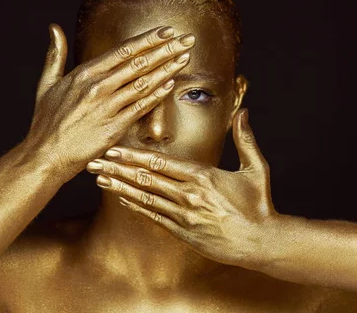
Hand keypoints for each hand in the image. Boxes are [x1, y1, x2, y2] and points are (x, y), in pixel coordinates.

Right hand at [23, 23, 195, 181]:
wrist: (44, 156)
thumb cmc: (46, 122)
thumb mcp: (47, 83)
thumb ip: (55, 55)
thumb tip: (54, 28)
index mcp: (84, 73)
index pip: (123, 50)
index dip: (149, 39)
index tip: (168, 31)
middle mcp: (98, 87)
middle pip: (139, 63)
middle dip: (166, 49)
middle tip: (187, 39)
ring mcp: (107, 107)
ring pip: (143, 83)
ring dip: (167, 69)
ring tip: (185, 57)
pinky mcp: (114, 128)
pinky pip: (140, 108)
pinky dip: (157, 95)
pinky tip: (171, 84)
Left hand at [85, 108, 281, 269]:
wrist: (262, 244)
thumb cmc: (260, 206)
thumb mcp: (256, 169)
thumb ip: (245, 139)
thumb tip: (243, 112)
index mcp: (203, 177)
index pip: (161, 163)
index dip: (134, 155)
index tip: (114, 148)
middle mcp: (188, 196)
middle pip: (146, 179)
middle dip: (117, 168)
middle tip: (94, 160)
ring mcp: (183, 216)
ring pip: (145, 198)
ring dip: (120, 187)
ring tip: (100, 178)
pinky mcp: (183, 232)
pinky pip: (154, 216)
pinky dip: (136, 206)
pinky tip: (121, 198)